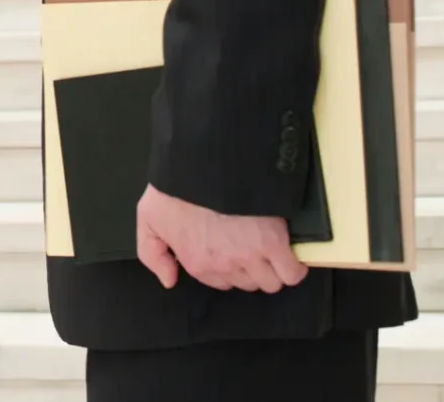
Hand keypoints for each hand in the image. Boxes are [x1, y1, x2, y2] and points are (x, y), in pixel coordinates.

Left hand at [133, 184, 306, 293]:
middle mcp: (225, 267)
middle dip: (252, 269)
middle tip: (251, 244)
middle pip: (249, 283)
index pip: (223, 283)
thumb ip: (152, 253)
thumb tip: (170, 280)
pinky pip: (293, 272)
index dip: (230, 268)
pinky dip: (295, 267)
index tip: (233, 250)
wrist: (201, 161)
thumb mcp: (148, 217)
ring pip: (272, 282)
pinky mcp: (274, 242)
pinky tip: (289, 254)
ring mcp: (250, 256)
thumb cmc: (175, 186)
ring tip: (271, 248)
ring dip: (273, 269)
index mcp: (197, 263)